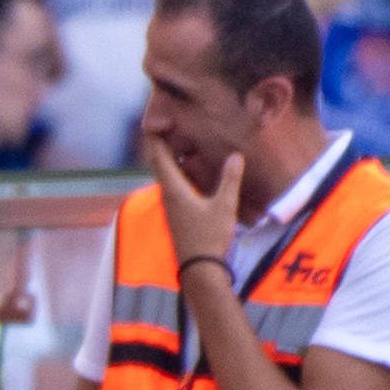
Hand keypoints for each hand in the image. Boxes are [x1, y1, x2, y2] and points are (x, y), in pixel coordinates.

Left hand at [149, 134, 241, 266]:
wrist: (199, 268)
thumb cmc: (209, 237)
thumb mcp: (224, 206)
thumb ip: (230, 179)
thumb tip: (235, 155)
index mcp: (174, 189)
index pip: (160, 158)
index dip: (155, 139)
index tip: (153, 121)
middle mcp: (168, 195)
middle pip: (160, 164)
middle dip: (161, 144)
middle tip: (167, 125)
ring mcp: (171, 205)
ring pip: (167, 175)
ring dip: (170, 158)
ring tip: (179, 141)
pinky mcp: (177, 212)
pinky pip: (173, 185)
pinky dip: (178, 172)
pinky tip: (190, 170)